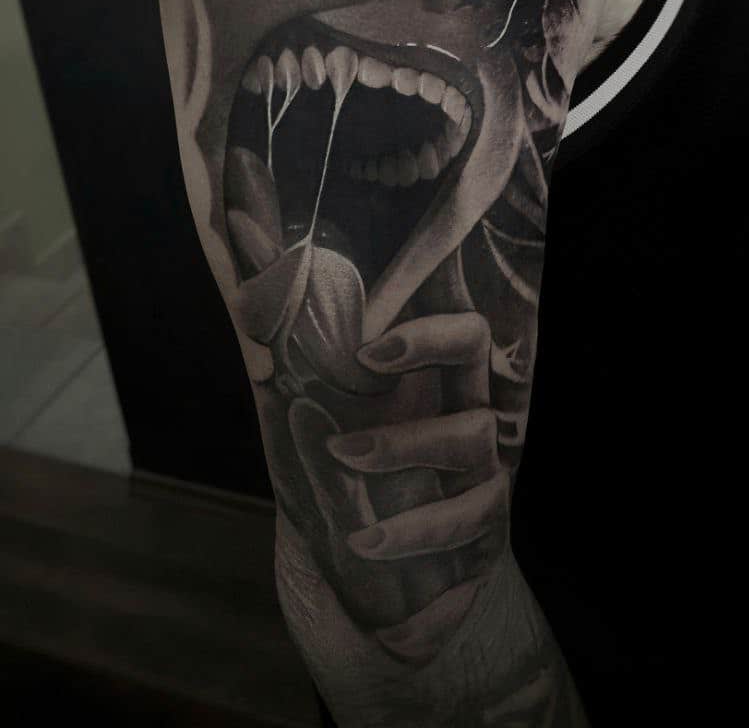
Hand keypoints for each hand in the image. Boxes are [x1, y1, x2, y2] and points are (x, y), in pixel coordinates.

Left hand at [289, 310, 509, 663]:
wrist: (364, 626)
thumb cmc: (335, 525)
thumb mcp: (312, 481)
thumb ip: (307, 441)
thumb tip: (275, 391)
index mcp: (438, 401)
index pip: (467, 342)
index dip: (432, 337)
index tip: (368, 357)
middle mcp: (472, 446)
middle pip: (479, 423)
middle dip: (411, 441)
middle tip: (341, 453)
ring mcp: (484, 504)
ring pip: (482, 501)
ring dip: (417, 524)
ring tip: (359, 546)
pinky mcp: (485, 565)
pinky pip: (474, 581)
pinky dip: (432, 611)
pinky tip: (393, 632)